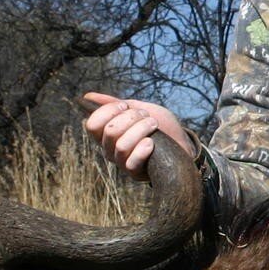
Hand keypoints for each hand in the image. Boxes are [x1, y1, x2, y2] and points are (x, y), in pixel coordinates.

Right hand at [79, 93, 195, 178]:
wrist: (181, 142)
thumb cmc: (159, 126)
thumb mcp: (138, 108)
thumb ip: (115, 104)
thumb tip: (87, 96)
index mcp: (106, 134)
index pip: (92, 124)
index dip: (108, 111)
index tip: (124, 105)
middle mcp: (109, 149)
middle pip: (109, 132)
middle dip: (131, 117)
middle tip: (145, 116)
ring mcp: (121, 162)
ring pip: (121, 145)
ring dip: (140, 129)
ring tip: (153, 125)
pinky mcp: (135, 173)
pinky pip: (130, 163)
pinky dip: (142, 150)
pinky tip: (152, 143)